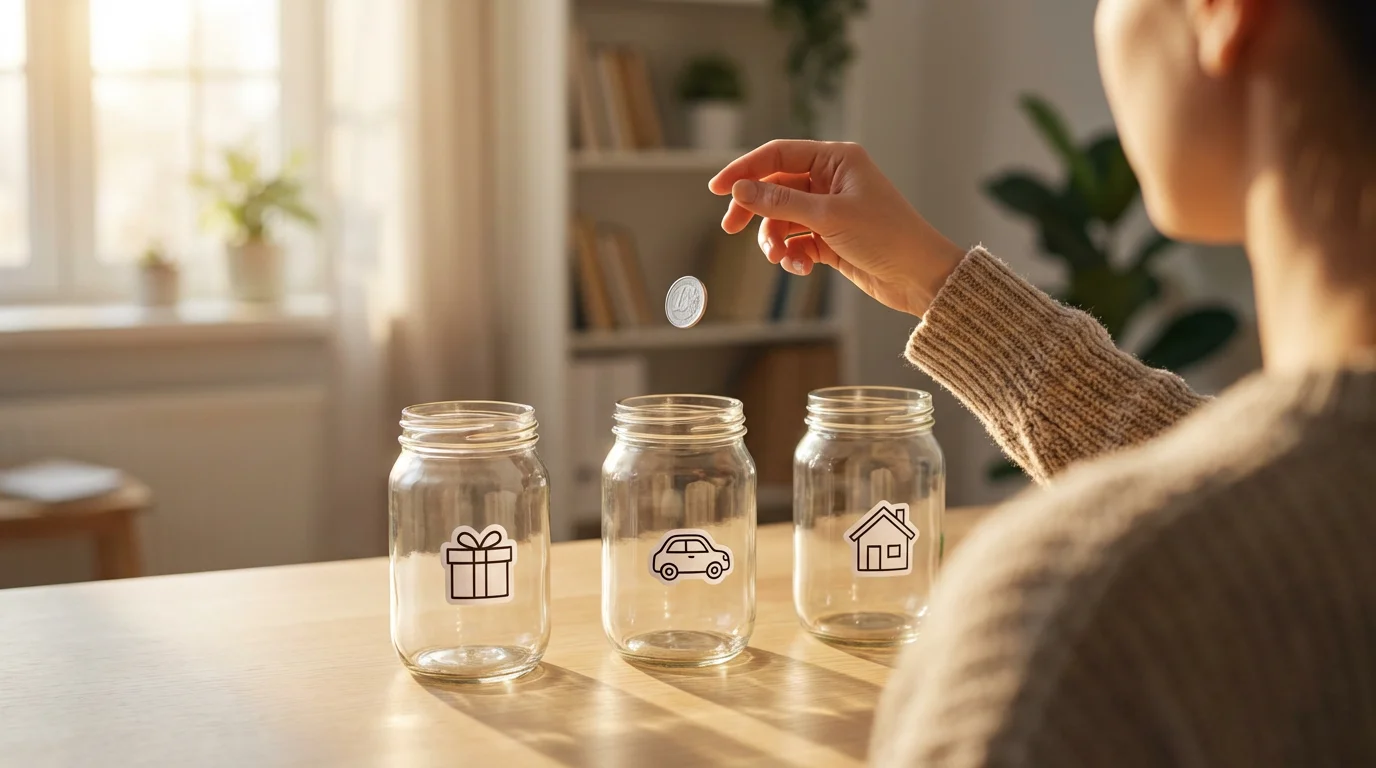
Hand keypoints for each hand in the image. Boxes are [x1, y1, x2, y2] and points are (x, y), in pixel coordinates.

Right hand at [709, 140, 965, 317]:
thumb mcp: (829, 217)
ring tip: (780, 257)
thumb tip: (740, 190)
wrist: (920, 277)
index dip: (744, 169)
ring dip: (774, 239)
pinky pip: (796, 241)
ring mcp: (830, 210)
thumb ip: (780, 203)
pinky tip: (799, 267)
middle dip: (754, 210)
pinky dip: (792, 254)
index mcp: (836, 160)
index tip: (716, 189)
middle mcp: (831, 180)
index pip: (777, 155)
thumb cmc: (886, 236)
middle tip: (730, 229)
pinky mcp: (831, 239)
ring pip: (782, 219)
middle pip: (775, 188)